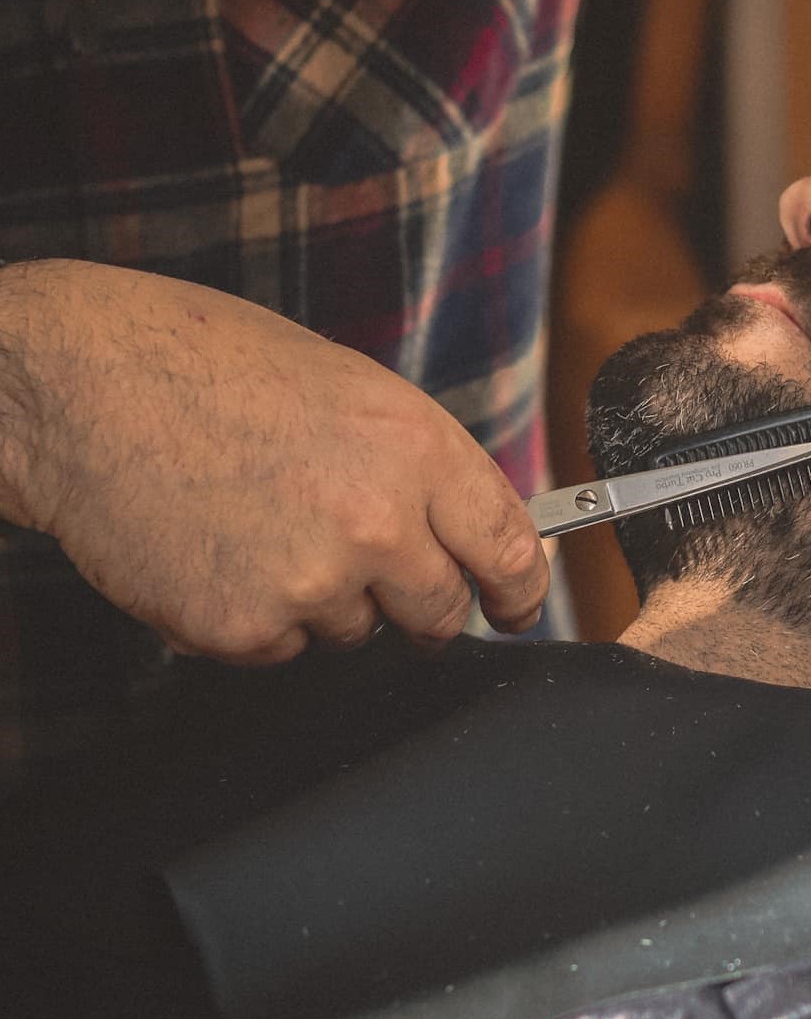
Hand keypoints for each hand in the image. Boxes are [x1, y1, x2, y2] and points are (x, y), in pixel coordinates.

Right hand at [0, 261, 548, 661]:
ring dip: (326, 599)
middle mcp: (377, 520)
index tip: (516, 606)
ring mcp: (311, 581)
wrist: (82, 385)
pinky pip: (283, 650)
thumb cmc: (212, 368)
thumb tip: (470, 532)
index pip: (507, 546)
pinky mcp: (245, 628)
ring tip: (262, 523)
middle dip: (420, 604)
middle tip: (369, 569)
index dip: (521, 589)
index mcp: (414, 447)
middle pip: (442, 611)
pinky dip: (258, 616)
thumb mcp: (352, 391)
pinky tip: (220, 550)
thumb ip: (420, 467)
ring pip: (356, 631)